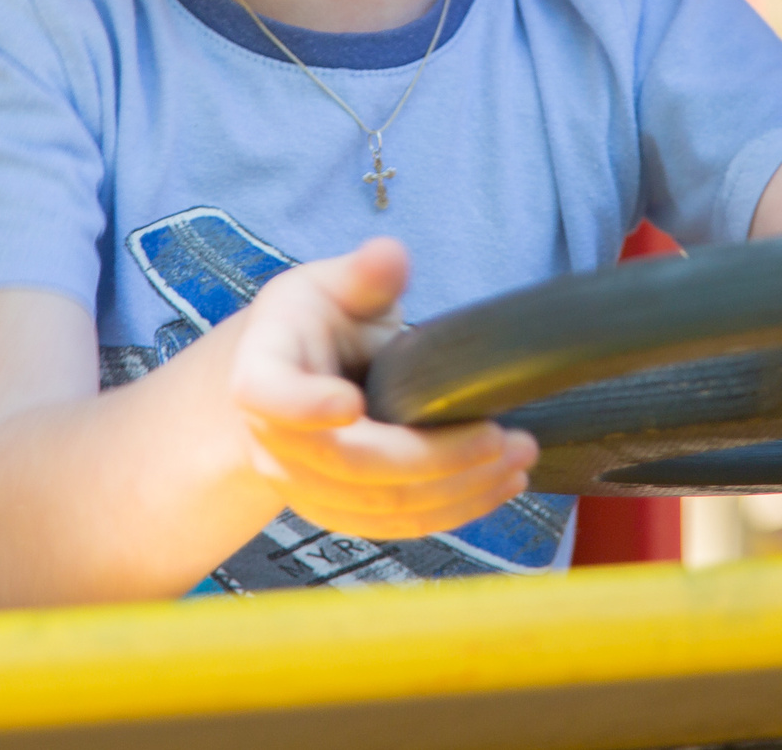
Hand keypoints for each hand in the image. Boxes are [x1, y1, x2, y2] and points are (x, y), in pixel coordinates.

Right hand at [229, 238, 536, 538]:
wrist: (291, 381)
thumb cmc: (314, 323)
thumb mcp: (332, 286)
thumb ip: (362, 275)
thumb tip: (389, 256)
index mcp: (263, 373)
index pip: (269, 396)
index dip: (304, 406)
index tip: (351, 403)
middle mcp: (273, 443)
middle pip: (350, 465)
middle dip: (435, 458)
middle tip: (503, 437)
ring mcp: (304, 486)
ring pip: (381, 506)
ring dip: (457, 491)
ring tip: (518, 458)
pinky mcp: (340, 511)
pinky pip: (394, 525)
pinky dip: (451, 511)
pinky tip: (497, 484)